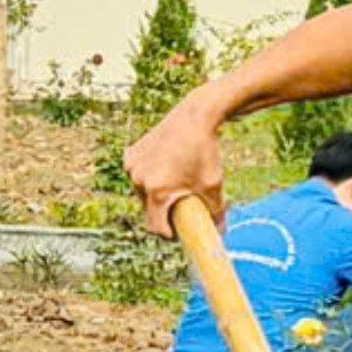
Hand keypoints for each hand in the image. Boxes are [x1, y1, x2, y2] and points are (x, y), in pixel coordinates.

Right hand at [122, 95, 224, 232]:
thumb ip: (216, 213)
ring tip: (172, 187)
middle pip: (148, 210)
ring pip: (141, 193)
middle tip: (178, 208)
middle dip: (162, 213)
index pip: (155, 227)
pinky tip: (163, 170)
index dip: (167, 234)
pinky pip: (137, 175)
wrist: (195, 117)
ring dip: (153, 195)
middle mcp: (140, 180)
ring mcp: (133, 166)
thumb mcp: (214, 185)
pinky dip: (148, 178)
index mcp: (158, 191)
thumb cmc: (205, 151)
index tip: (177, 233)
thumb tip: (220, 232)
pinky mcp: (130, 154)